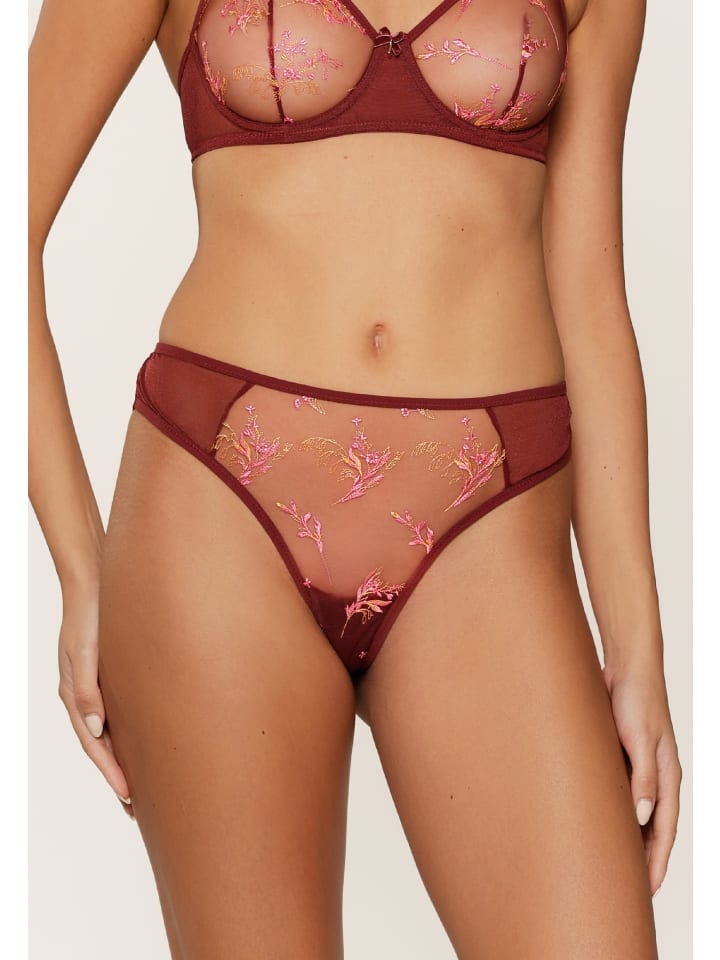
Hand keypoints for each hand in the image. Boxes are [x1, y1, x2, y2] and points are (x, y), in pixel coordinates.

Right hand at [57, 578, 134, 820]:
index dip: (111, 771)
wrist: (95, 582)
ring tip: (140, 788)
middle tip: (135, 810)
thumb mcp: (84, 652)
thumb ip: (87, 691)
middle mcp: (84, 696)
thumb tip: (96, 729)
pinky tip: (142, 746)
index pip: (94, 744)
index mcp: (74, 695)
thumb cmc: (89, 615)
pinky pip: (118, 716)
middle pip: (100, 747)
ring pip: (110, 735)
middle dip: (116, 778)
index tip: (129, 797)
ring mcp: (96, 688)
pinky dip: (127, 738)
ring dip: (122, 761)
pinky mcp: (110, 677)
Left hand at [602, 657, 681, 896]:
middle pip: (650, 828)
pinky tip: (596, 824)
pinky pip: (617, 793)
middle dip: (641, 858)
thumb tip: (641, 816)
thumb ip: (642, 777)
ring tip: (609, 865)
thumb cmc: (637, 696)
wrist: (625, 664)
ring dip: (625, 837)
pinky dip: (611, 813)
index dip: (657, 862)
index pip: (664, 830)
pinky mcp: (619, 756)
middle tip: (625, 889)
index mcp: (667, 776)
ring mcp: (638, 767)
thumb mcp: (640, 737)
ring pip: (633, 813)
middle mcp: (654, 777)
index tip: (648, 891)